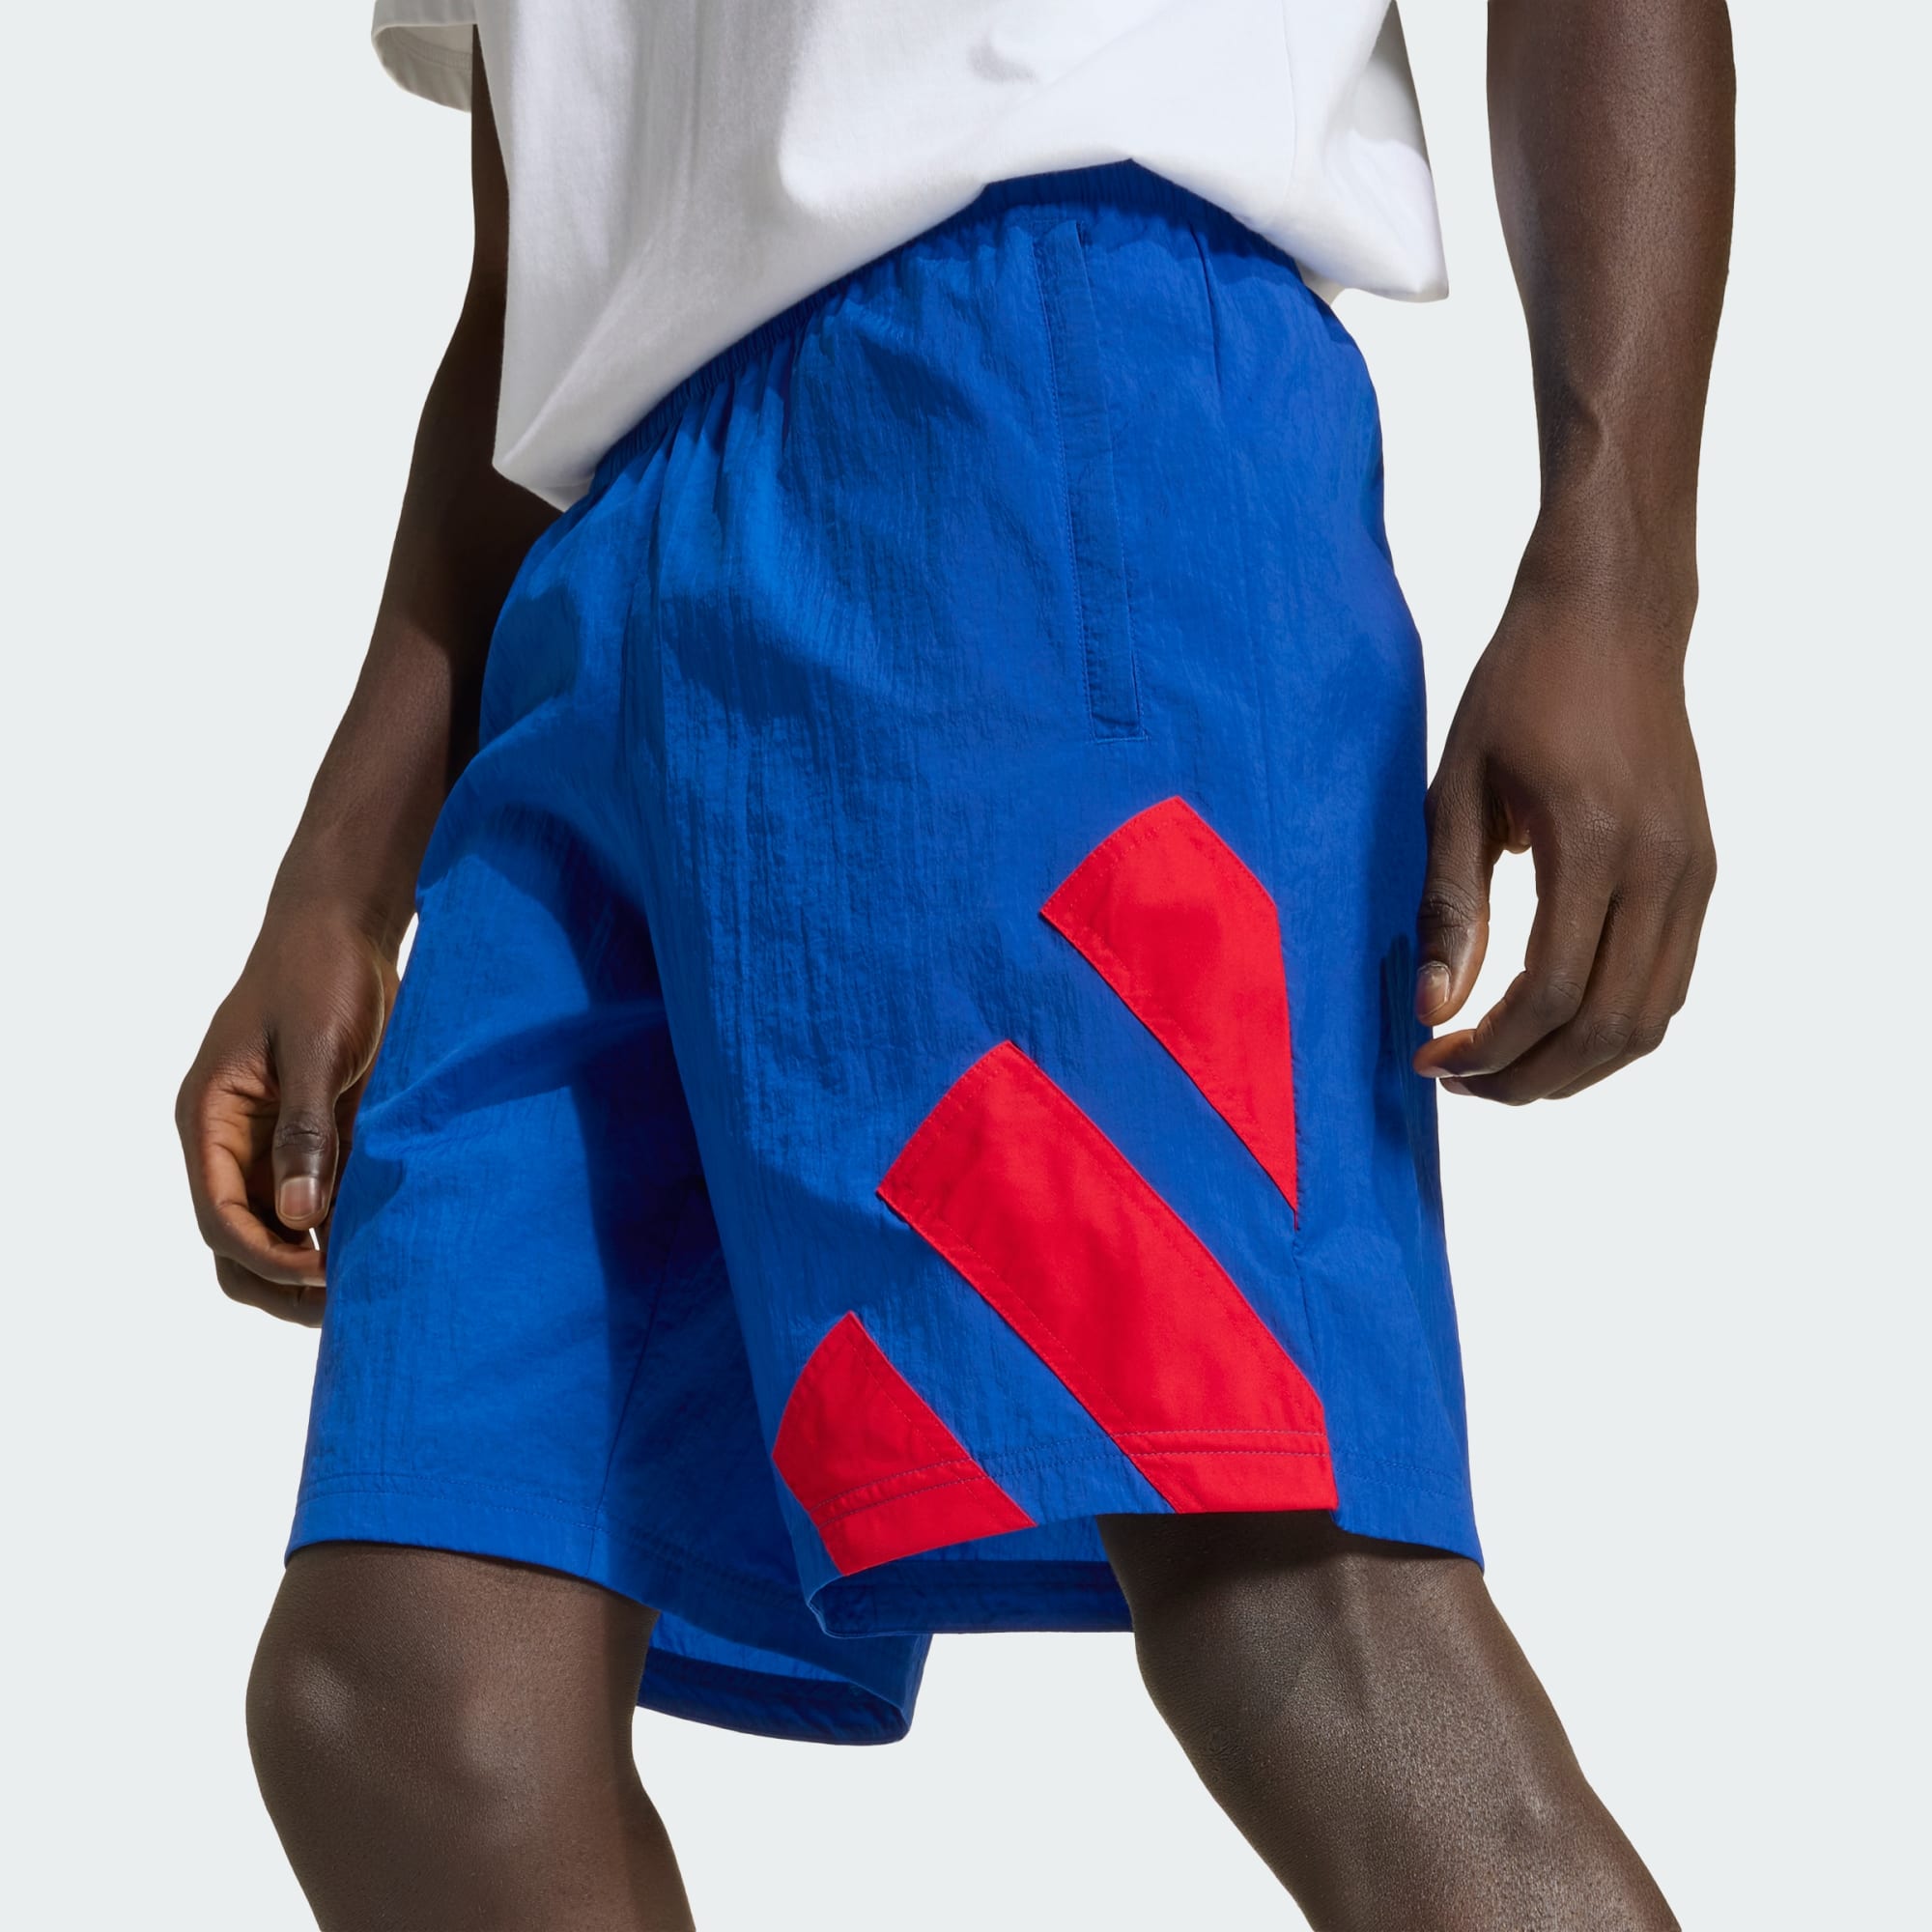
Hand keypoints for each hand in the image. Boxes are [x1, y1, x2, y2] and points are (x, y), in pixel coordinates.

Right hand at [177, 909, 396, 1321]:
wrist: (346, 924)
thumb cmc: (321, 973)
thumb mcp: (315, 1049)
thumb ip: (306, 1133)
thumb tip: (298, 1217)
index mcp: (211, 1119)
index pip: (220, 1216)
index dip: (267, 1256)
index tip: (322, 1276)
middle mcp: (232, 1139)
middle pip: (239, 1239)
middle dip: (283, 1279)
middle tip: (348, 1299)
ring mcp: (273, 1140)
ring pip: (278, 1228)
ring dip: (314, 1261)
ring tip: (371, 1283)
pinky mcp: (316, 1133)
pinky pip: (318, 1198)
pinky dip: (343, 1227)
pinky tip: (385, 1242)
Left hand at [1412, 571, 1715, 1102]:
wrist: (1612, 617)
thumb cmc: (1520, 689)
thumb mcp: (1457, 790)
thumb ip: (1450, 903)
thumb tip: (1434, 1009)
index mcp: (1593, 843)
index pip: (1551, 993)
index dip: (1489, 1048)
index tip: (1428, 1057)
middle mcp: (1662, 868)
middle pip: (1608, 1027)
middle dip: (1528, 1076)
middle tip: (1458, 1080)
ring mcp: (1694, 873)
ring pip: (1650, 1019)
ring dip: (1574, 1065)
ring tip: (1500, 1066)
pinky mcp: (1702, 872)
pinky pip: (1668, 982)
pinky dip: (1613, 1025)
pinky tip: (1550, 1025)